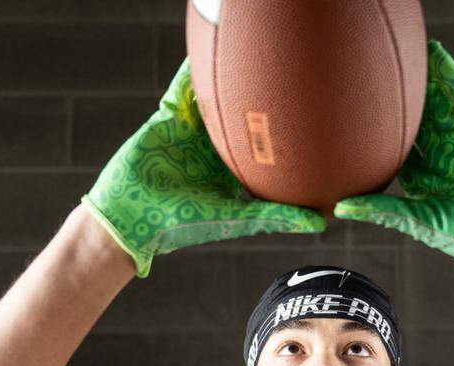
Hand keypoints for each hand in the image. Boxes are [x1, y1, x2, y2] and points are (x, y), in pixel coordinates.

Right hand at [80, 58, 326, 278]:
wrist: (132, 217)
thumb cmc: (184, 223)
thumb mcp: (236, 218)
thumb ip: (276, 217)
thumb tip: (322, 224)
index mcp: (234, 167)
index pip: (263, 142)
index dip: (283, 129)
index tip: (313, 114)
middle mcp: (216, 147)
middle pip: (242, 114)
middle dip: (260, 98)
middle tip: (289, 73)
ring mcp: (192, 130)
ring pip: (215, 97)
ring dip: (228, 79)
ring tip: (252, 56)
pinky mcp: (169, 117)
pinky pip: (182, 89)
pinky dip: (192, 72)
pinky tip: (206, 52)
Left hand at [333, 39, 453, 291]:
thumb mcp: (421, 220)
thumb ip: (383, 210)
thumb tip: (339, 208)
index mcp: (422, 177)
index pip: (395, 147)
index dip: (376, 129)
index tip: (350, 110)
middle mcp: (440, 156)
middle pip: (414, 120)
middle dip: (398, 99)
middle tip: (372, 72)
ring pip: (437, 104)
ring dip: (421, 80)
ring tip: (401, 55)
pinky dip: (452, 79)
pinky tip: (437, 58)